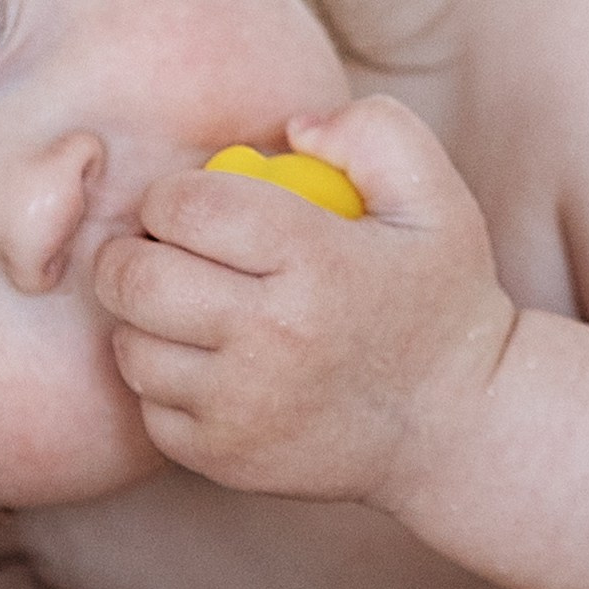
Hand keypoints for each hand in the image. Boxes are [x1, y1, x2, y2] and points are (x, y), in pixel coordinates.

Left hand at [93, 95, 518, 510]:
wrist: (458, 427)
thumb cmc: (437, 297)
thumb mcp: (435, 197)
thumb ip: (372, 132)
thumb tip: (290, 129)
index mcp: (318, 262)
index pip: (187, 206)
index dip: (171, 195)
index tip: (191, 204)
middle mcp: (274, 338)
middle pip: (136, 278)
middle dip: (131, 251)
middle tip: (158, 249)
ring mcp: (245, 407)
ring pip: (131, 344)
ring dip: (141, 318)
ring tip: (182, 305)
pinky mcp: (224, 458)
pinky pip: (148, 405)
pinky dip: (162, 379)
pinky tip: (202, 361)